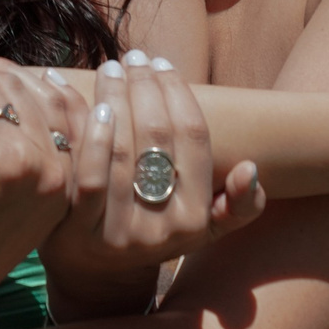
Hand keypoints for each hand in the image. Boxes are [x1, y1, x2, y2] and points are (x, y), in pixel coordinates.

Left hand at [38, 50, 263, 318]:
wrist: (89, 271)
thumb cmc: (149, 229)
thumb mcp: (199, 227)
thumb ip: (235, 205)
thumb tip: (251, 168)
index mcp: (196, 221)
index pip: (193, 139)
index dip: (179, 94)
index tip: (163, 64)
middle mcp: (162, 231)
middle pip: (157, 138)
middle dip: (146, 87)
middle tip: (135, 57)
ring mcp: (119, 234)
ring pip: (122, 150)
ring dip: (116, 97)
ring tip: (112, 67)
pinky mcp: (77, 233)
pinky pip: (88, 175)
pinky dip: (88, 132)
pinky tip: (86, 100)